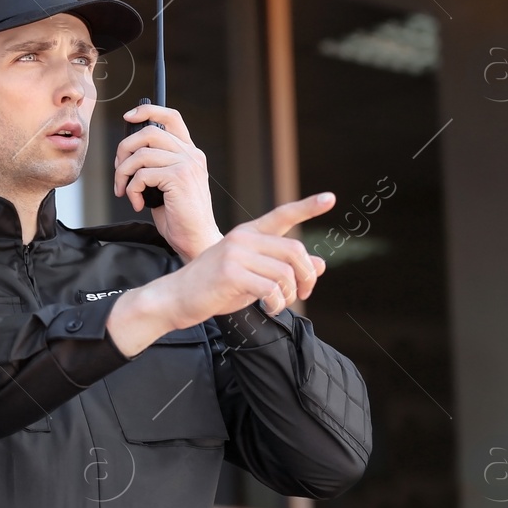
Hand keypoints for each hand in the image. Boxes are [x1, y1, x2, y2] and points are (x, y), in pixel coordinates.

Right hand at [106, 192, 335, 355]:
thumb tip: (321, 265)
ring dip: (289, 295)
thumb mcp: (253, 276)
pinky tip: (269, 309)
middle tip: (303, 293)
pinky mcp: (231, 273)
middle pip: (295, 250)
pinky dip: (277, 303)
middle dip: (306, 276)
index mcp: (249, 233)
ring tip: (279, 305)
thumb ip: (283, 268)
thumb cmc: (216, 287)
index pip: (282, 215)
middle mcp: (244, 238)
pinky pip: (271, 289)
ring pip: (285, 273)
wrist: (177, 298)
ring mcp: (236, 254)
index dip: (308, 207)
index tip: (330, 198)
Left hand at [112, 103, 220, 260]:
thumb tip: (128, 154)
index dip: (148, 110)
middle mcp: (191, 155)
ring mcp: (187, 165)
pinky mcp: (179, 178)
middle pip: (149, 132)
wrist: (196, 239)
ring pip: (140, 155)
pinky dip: (132, 190)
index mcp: (190, 153)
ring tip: (124, 191)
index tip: (128, 117)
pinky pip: (141, 175)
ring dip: (123, 174)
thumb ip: (156, 165)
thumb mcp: (167, 184)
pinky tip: (138, 203)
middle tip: (119, 171)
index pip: (172, 117)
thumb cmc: (179, 216)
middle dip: (124, 149)